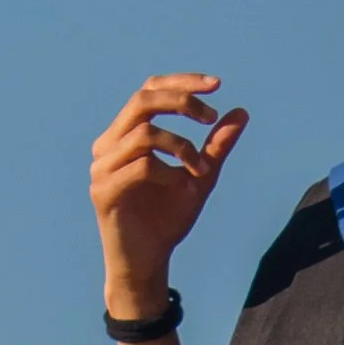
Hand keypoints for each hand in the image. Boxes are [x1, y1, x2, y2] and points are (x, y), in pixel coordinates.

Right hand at [90, 74, 249, 294]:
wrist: (149, 262)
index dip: (181, 82)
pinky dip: (168, 171)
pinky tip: (181, 186)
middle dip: (181, 102)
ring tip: (200, 168)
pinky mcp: (104, 191)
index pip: (149, 90)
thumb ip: (216, 146)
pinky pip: (140, 166)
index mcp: (125, 134)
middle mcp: (108, 144)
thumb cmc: (168, 220)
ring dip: (180, 145)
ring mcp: (102, 167)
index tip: (217, 84)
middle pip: (142, 100)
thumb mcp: (201, 177)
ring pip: (143, 132)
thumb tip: (241, 112)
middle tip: (210, 117)